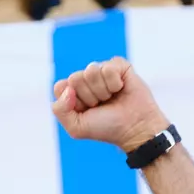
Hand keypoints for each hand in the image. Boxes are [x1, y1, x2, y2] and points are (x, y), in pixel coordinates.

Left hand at [52, 57, 168, 152]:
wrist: (134, 128)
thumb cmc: (106, 128)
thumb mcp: (76, 127)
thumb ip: (59, 110)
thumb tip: (68, 87)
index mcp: (73, 92)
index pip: (60, 86)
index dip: (73, 101)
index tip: (86, 111)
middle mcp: (86, 80)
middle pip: (75, 78)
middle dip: (88, 97)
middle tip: (101, 105)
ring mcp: (102, 71)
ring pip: (91, 70)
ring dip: (102, 90)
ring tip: (111, 98)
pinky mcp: (118, 65)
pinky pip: (108, 68)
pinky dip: (114, 83)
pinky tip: (120, 89)